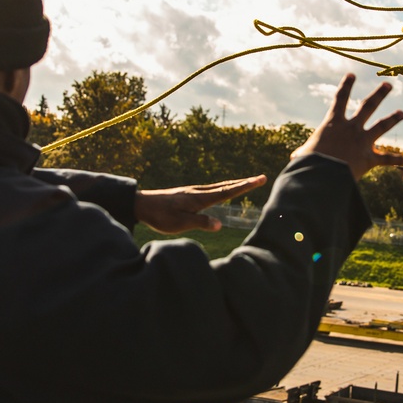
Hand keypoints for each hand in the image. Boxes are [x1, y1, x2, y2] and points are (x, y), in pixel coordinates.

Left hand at [135, 175, 267, 233]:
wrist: (142, 205)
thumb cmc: (161, 216)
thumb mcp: (180, 223)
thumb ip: (201, 223)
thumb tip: (220, 224)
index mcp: (200, 199)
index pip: (228, 191)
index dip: (245, 186)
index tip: (260, 179)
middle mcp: (199, 192)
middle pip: (227, 186)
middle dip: (244, 183)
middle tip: (261, 178)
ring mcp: (193, 192)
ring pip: (218, 187)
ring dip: (234, 185)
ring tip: (246, 183)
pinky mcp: (187, 194)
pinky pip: (210, 190)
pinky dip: (222, 188)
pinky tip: (220, 191)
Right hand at [291, 74, 402, 180]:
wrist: (322, 174)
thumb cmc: (309, 163)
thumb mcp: (302, 154)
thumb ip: (303, 153)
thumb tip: (296, 158)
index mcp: (333, 123)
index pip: (340, 99)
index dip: (345, 86)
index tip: (351, 75)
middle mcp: (351, 128)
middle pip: (367, 106)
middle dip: (379, 95)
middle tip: (388, 85)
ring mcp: (362, 142)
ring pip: (381, 126)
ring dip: (393, 119)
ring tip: (401, 113)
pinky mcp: (369, 158)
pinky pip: (386, 158)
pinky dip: (398, 160)